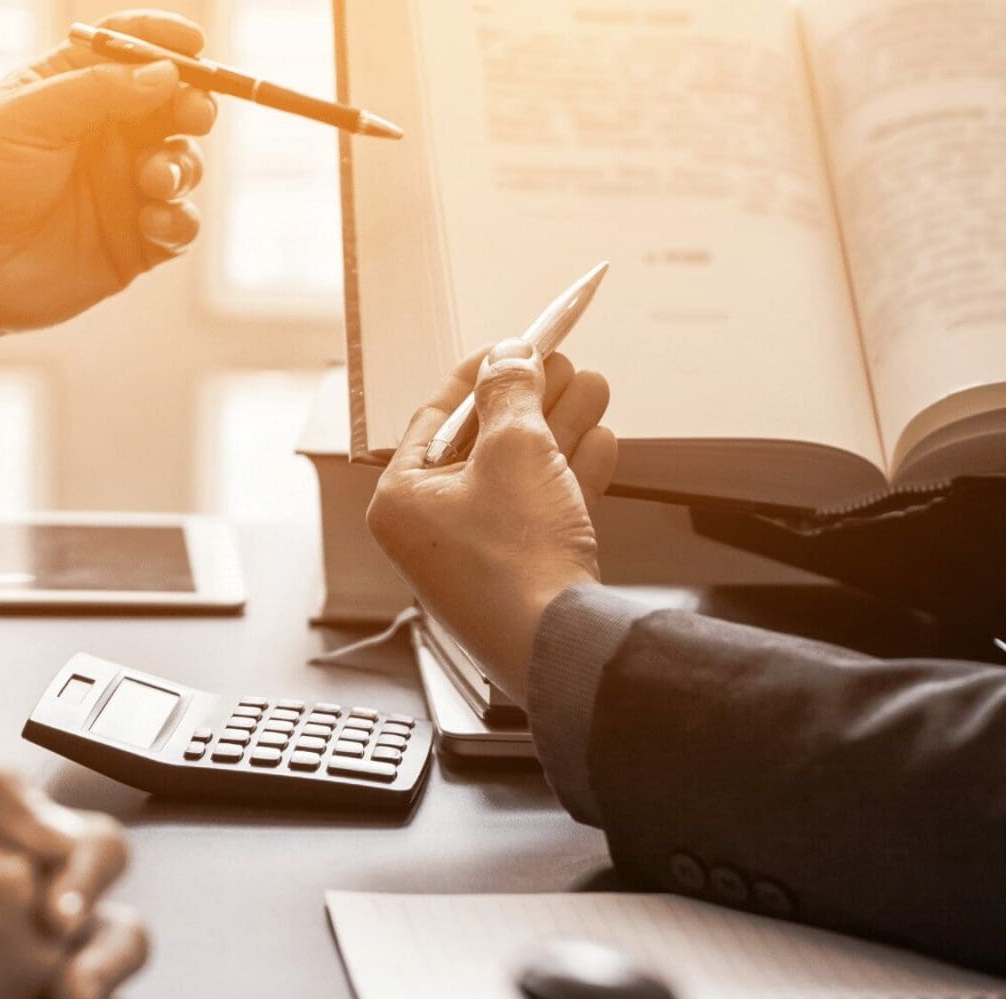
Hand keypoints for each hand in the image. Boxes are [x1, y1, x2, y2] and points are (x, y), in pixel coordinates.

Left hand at [0, 11, 217, 363]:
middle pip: (172, 104)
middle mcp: (105, 135)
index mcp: (72, 90)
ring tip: (154, 179)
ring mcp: (123, 188)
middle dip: (193, 103)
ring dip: (182, 165)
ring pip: (184, 162)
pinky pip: (180, 224)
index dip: (164, 41)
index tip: (193, 45)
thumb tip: (165, 73)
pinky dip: (179, 219)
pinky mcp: (134, 241)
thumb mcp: (24, 118)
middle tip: (192, 114)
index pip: (130, 51)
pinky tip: (153, 222)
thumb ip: (94, 90)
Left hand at [367, 340, 618, 703]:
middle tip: (562, 362)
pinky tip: (602, 440)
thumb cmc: (518, 561)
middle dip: (531, 398)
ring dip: (561, 427)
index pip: (435, 417)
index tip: (509, 346)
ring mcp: (478, 554)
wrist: (561, 645)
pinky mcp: (522, 573)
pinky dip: (572, 473)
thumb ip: (510, 393)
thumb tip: (509, 357)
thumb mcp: (515, 450)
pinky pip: (542, 509)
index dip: (478, 374)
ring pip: (521, 473)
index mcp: (402, 498)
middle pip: (484, 442)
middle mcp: (433, 528)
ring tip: (594, 387)